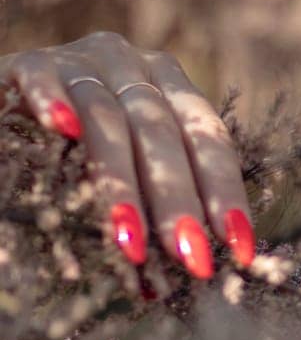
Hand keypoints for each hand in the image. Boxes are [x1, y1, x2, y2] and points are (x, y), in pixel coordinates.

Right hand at [0, 31, 255, 279]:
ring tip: (132, 242)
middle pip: (162, 133)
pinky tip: (62, 130)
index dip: (225, 192)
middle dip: (178, 200)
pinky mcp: (28, 61)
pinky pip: (41, 77)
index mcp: (168, 86)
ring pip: (108, 116)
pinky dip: (52, 100)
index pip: (208, 137)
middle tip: (190, 257)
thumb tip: (169, 280)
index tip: (239, 249)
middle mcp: (132, 65)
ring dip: (120, 181)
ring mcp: (80, 59)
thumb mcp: (121, 166)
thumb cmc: (73, 143)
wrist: (10, 94)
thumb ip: (147, 205)